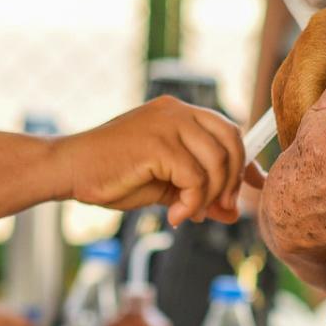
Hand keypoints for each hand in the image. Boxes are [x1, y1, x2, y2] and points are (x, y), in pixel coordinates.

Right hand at [58, 96, 243, 225]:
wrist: (69, 169)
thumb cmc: (110, 176)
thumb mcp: (164, 186)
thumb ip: (197, 192)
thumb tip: (232, 213)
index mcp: (179, 114)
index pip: (228, 131)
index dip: (248, 160)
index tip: (257, 184)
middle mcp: (177, 111)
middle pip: (231, 142)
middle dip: (233, 181)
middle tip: (221, 209)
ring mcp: (168, 123)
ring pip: (217, 162)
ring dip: (209, 196)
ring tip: (187, 213)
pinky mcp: (158, 143)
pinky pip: (195, 177)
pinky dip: (191, 202)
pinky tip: (173, 215)